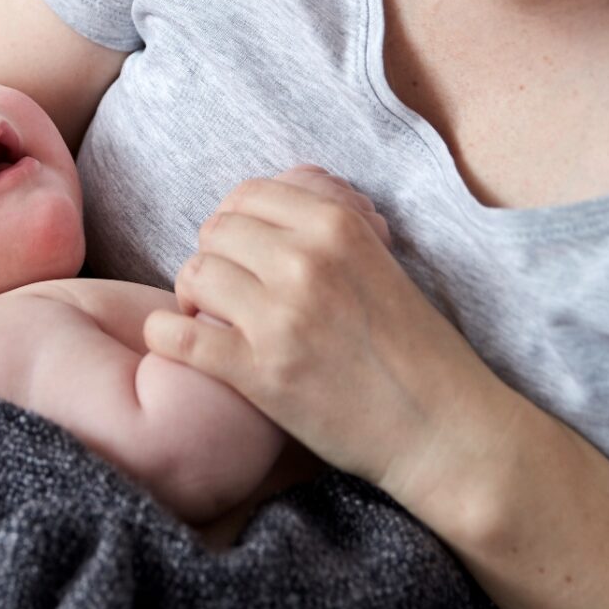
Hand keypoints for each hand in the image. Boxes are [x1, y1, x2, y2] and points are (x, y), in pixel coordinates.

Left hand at [143, 172, 511, 512]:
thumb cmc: (417, 349)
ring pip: (194, 275)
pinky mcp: (260, 372)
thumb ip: (334, 221)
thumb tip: (292, 179)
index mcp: (337, 227)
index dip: (235, 220)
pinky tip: (177, 341)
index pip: (248, 195)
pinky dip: (165, 336)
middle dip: (214, 257)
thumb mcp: (382, 261)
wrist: (443, 429)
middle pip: (215, 231)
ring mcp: (280, 317)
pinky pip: (177, 337)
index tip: (241, 250)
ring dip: (192, 296)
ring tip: (208, 318)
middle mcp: (305, 262)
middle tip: (225, 289)